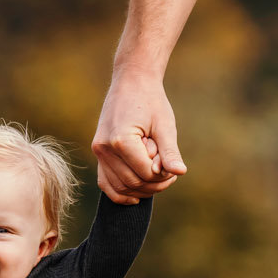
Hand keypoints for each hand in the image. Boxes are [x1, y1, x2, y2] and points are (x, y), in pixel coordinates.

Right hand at [91, 70, 185, 202]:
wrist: (131, 81)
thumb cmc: (151, 100)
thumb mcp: (165, 124)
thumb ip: (170, 151)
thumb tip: (180, 172)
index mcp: (121, 140)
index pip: (146, 173)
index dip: (164, 174)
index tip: (172, 163)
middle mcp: (104, 148)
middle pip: (133, 182)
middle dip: (155, 182)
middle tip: (168, 169)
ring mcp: (98, 151)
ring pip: (120, 187)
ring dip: (142, 188)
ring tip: (157, 174)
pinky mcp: (98, 152)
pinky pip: (105, 183)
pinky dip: (120, 193)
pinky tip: (136, 196)